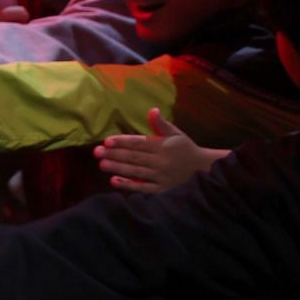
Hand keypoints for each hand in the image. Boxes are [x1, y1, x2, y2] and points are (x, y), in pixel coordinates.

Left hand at [94, 107, 226, 192]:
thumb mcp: (176, 134)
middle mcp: (160, 161)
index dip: (123, 142)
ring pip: (135, 171)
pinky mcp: (160, 188)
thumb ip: (162, 124)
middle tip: (96, 152)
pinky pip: (143, 187)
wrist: (203, 169)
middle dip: (114, 154)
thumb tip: (153, 110)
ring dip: (118, 168)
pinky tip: (114, 181)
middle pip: (134, 157)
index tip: (107, 141)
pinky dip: (129, 185)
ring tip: (102, 164)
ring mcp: (160, 176)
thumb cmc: (185, 148)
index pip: (139, 143)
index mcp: (162, 145)